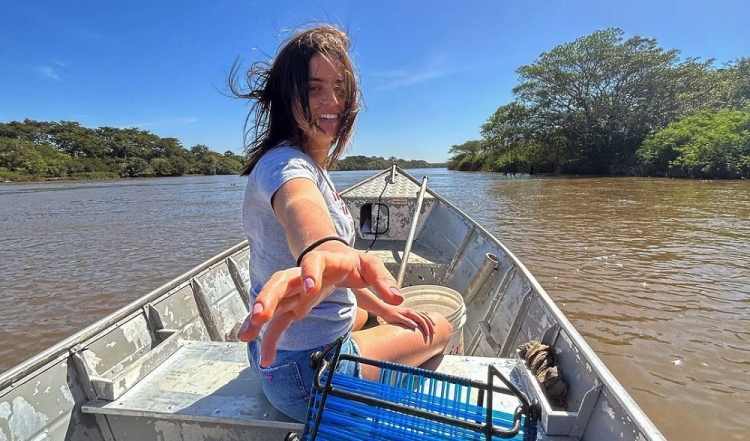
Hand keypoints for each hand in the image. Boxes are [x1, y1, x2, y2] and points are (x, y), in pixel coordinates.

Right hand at [236, 243, 401, 365]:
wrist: (332, 256)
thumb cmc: (352, 263)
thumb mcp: (370, 267)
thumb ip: (383, 281)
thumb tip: (398, 298)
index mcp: (324, 263)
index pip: (314, 263)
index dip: (310, 273)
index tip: (310, 288)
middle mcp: (302, 276)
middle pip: (280, 282)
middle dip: (268, 298)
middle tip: (260, 314)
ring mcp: (293, 292)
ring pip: (271, 302)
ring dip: (258, 317)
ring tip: (244, 335)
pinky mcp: (291, 307)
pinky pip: (277, 323)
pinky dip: (269, 339)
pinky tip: (264, 358)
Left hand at [378, 306, 436, 336]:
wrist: (383, 309)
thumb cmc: (389, 315)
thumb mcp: (397, 319)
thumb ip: (406, 322)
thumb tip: (416, 325)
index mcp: (409, 312)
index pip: (421, 319)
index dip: (426, 327)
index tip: (428, 334)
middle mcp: (411, 311)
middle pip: (424, 317)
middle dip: (430, 325)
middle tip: (434, 333)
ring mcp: (410, 311)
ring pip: (423, 314)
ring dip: (429, 320)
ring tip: (434, 326)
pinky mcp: (409, 312)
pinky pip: (420, 313)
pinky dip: (425, 316)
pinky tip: (426, 317)